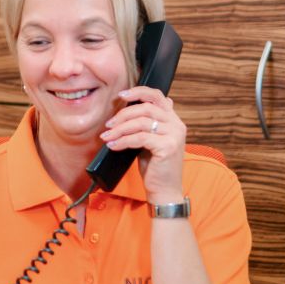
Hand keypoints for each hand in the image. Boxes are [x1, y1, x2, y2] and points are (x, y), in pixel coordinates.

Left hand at [99, 86, 187, 203]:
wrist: (164, 191)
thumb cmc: (155, 166)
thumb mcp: (151, 140)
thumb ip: (147, 124)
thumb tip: (133, 106)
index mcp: (174, 120)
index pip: (157, 96)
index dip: (139, 92)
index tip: (121, 95)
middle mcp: (177, 125)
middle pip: (146, 108)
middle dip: (123, 114)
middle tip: (109, 124)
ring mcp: (174, 135)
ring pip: (141, 122)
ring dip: (120, 129)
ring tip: (107, 136)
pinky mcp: (167, 147)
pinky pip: (139, 138)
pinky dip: (123, 140)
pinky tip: (113, 145)